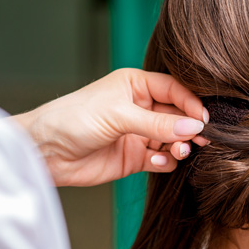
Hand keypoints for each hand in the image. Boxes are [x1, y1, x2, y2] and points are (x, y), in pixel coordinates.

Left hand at [13, 68, 207, 186]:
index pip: (175, 90)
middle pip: (179, 116)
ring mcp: (140, 134)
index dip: (191, 103)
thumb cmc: (72, 120)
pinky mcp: (136, 157)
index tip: (204, 119)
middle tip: (201, 140)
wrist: (45, 153)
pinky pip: (162, 159)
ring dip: (179, 147)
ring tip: (177, 152)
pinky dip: (165, 162)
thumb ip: (157, 123)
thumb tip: (193, 127)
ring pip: (173, 139)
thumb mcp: (118, 116)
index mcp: (136, 86)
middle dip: (190, 128)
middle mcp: (142, 108)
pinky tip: (155, 162)